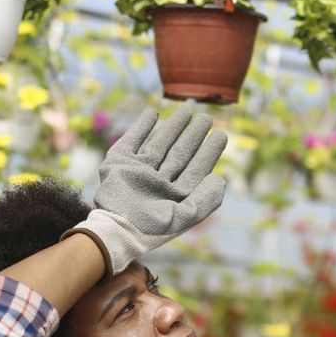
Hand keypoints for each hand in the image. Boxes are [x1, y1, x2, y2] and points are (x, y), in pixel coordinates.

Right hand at [62, 106, 226, 276]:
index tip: (221, 134)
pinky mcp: (119, 163)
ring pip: (160, 143)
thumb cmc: (151, 227)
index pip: (196, 168)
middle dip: (194, 135)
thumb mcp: (185, 216)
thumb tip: (221, 178)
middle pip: (180, 153)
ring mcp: (139, 171)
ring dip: (173, 126)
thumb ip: (206, 200)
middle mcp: (158, 182)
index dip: (209, 152)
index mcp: (174, 195)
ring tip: (187, 109)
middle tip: (206, 118)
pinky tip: (152, 113)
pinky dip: (141, 126)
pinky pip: (132, 140)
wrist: (114, 227)